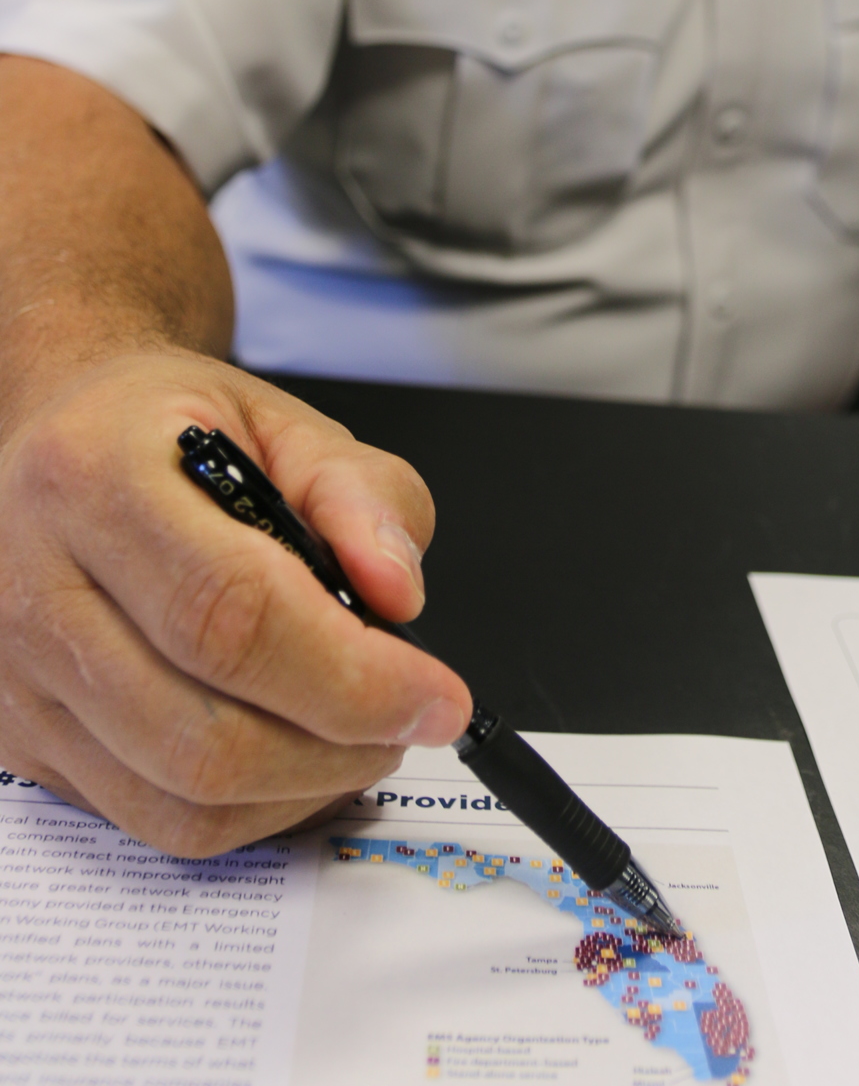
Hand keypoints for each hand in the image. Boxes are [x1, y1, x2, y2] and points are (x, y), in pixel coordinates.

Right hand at [0, 350, 471, 855]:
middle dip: (338, 745)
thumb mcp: (282, 422)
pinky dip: (247, 810)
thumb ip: (361, 494)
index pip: (232, 615)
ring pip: (178, 799)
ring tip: (360, 733)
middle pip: (203, 732)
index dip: (351, 676)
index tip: (433, 694)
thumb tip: (397, 592)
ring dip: (301, 788)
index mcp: (95, 478)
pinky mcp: (21, 742)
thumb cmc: (169, 431)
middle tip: (408, 718)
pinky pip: (150, 821)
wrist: (66, 440)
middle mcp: (34, 585)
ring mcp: (16, 679)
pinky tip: (294, 755)